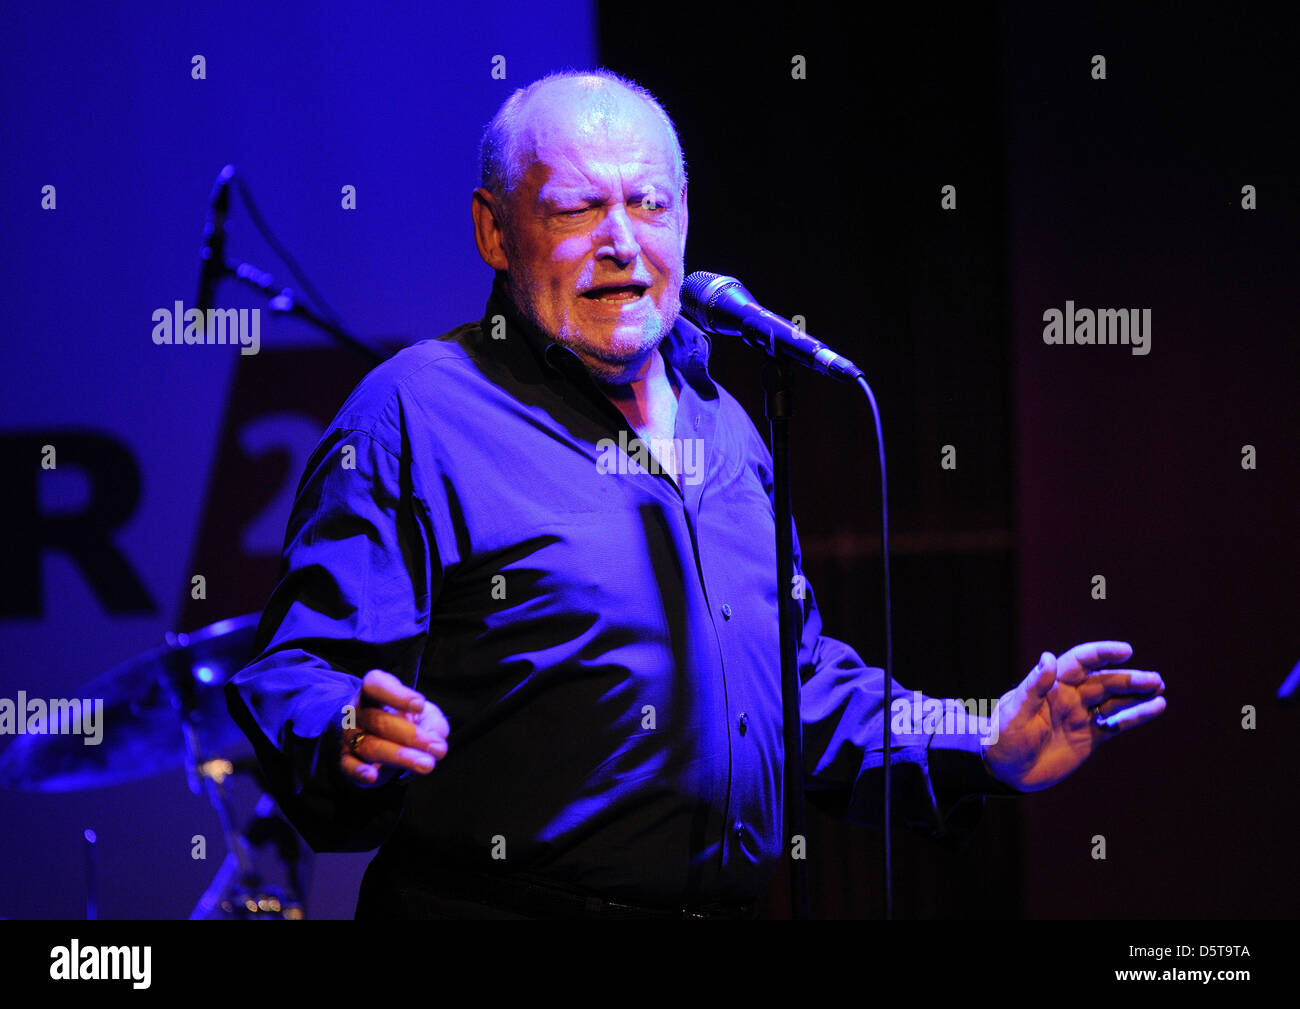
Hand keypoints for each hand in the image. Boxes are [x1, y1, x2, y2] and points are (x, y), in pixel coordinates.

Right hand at [339, 670, 449, 787]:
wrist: (371, 733)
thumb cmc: (401, 717)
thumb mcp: (421, 712)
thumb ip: (433, 723)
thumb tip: (436, 745)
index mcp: (373, 690)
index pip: (377, 686)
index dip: (398, 696)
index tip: (420, 705)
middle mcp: (358, 710)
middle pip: (379, 721)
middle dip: (410, 735)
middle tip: (437, 748)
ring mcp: (350, 735)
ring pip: (370, 746)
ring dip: (399, 756)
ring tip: (426, 764)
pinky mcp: (346, 758)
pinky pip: (348, 765)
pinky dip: (359, 771)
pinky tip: (372, 776)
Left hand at [981, 641, 1165, 791]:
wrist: (1003, 770)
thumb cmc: (1002, 737)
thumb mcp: (1014, 713)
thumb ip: (1033, 687)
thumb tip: (1048, 657)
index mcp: (1052, 685)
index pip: (1080, 662)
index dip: (1102, 654)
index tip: (1126, 651)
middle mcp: (1069, 696)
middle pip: (1104, 681)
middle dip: (1129, 678)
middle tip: (1154, 680)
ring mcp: (1081, 715)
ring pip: (1115, 700)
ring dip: (1137, 695)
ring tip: (1159, 690)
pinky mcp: (1090, 736)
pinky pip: (1117, 723)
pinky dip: (1136, 716)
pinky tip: (1155, 709)